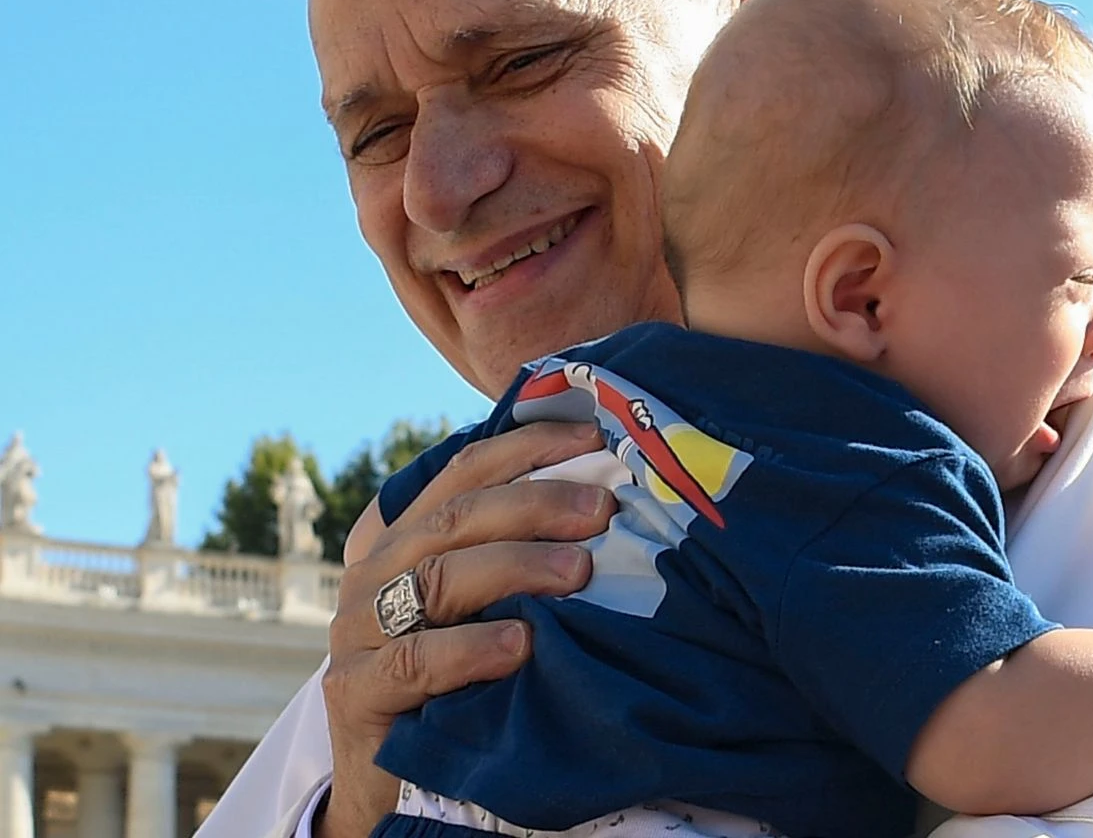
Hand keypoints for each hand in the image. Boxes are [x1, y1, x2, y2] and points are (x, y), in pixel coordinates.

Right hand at [315, 421, 615, 837]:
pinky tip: (522, 645)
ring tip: (579, 571)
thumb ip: (517, 557)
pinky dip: (472, 648)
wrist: (393, 785)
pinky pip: (417, 659)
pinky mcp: (357, 692)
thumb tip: (604, 502)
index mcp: (406, 540)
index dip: (526, 448)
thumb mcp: (485, 610)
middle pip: (455, 518)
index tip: (593, 438)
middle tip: (602, 510)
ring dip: (515, 567)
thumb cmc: (457, 683)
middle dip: (535, 505)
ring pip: (438, 578)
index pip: (464, 473)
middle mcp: (375, 574)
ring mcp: (358, 632)